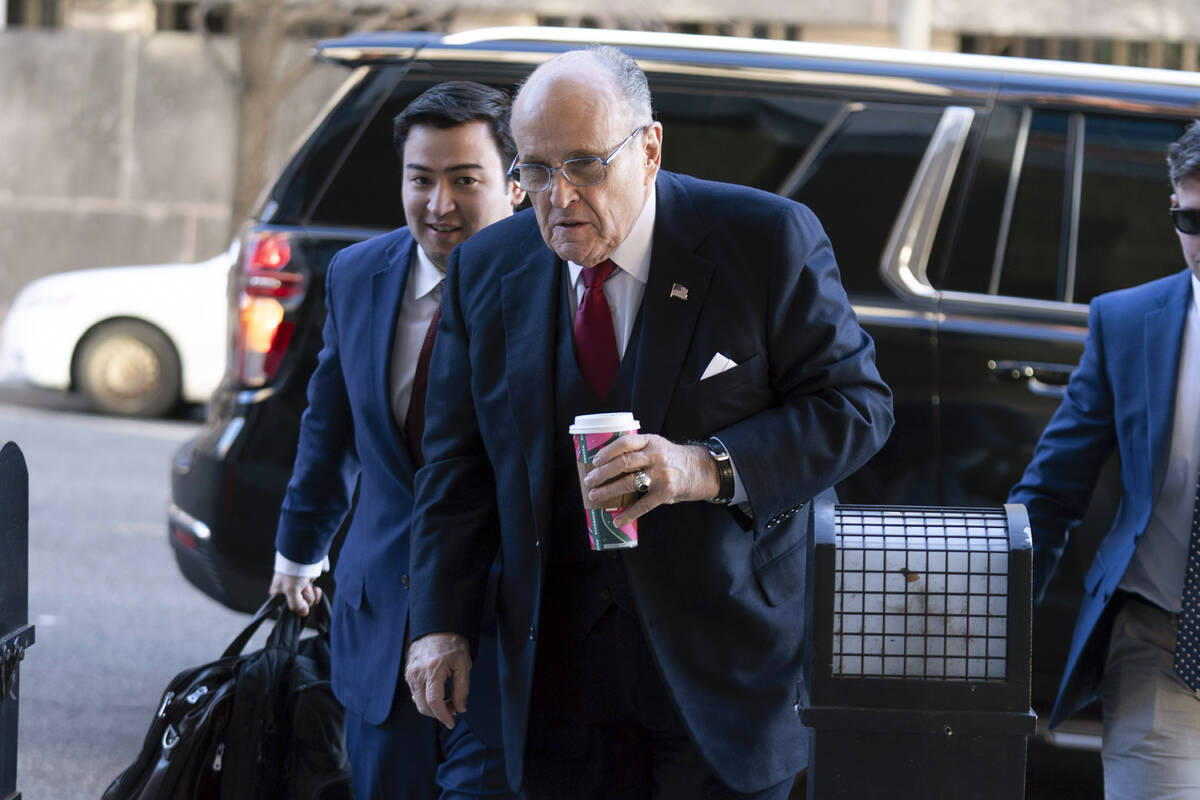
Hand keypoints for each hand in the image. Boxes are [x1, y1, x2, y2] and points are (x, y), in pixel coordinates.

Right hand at [269, 571, 321, 615]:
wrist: (304, 557)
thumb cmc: (292, 572)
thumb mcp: (291, 590)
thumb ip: (296, 605)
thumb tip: (304, 613)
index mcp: (277, 595)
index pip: (285, 610)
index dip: (293, 610)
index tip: (298, 605)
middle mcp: (287, 594)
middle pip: (298, 607)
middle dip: (303, 600)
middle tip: (302, 591)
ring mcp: (298, 590)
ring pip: (306, 602)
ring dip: (310, 595)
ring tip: (307, 586)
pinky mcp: (307, 586)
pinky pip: (313, 596)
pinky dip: (316, 594)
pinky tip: (316, 589)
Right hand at [405, 632, 471, 728]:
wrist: (436, 628)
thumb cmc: (452, 644)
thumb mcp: (463, 664)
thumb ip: (462, 688)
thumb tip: (460, 709)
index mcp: (433, 669)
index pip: (434, 701)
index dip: (443, 715)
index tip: (452, 722)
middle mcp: (418, 673)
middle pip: (424, 706)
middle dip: (439, 713)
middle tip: (454, 709)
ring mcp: (410, 673)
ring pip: (418, 702)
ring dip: (433, 707)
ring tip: (449, 700)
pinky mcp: (408, 674)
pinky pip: (415, 694)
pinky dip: (426, 699)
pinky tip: (438, 694)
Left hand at [582, 433, 719, 526]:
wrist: (703, 470)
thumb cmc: (675, 459)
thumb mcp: (658, 447)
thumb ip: (639, 452)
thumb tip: (609, 466)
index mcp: (651, 441)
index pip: (625, 442)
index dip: (607, 451)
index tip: (594, 460)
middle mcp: (656, 456)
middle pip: (623, 463)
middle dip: (602, 473)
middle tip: (589, 480)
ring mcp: (661, 475)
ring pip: (628, 482)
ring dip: (608, 491)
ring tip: (594, 496)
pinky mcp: (666, 492)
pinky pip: (642, 505)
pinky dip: (628, 513)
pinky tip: (617, 520)